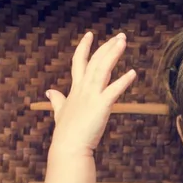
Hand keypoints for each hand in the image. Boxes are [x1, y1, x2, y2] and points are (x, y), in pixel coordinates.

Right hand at [45, 31, 136, 154]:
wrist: (68, 148)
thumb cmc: (66, 132)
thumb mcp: (60, 112)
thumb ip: (57, 100)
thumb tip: (50, 92)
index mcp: (76, 88)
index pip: (79, 62)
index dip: (84, 47)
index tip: (90, 34)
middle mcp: (83, 88)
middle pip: (96, 61)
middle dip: (107, 46)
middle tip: (120, 35)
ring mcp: (92, 96)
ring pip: (103, 69)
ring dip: (114, 54)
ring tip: (123, 42)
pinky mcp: (101, 105)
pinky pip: (114, 90)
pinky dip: (124, 81)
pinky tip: (133, 73)